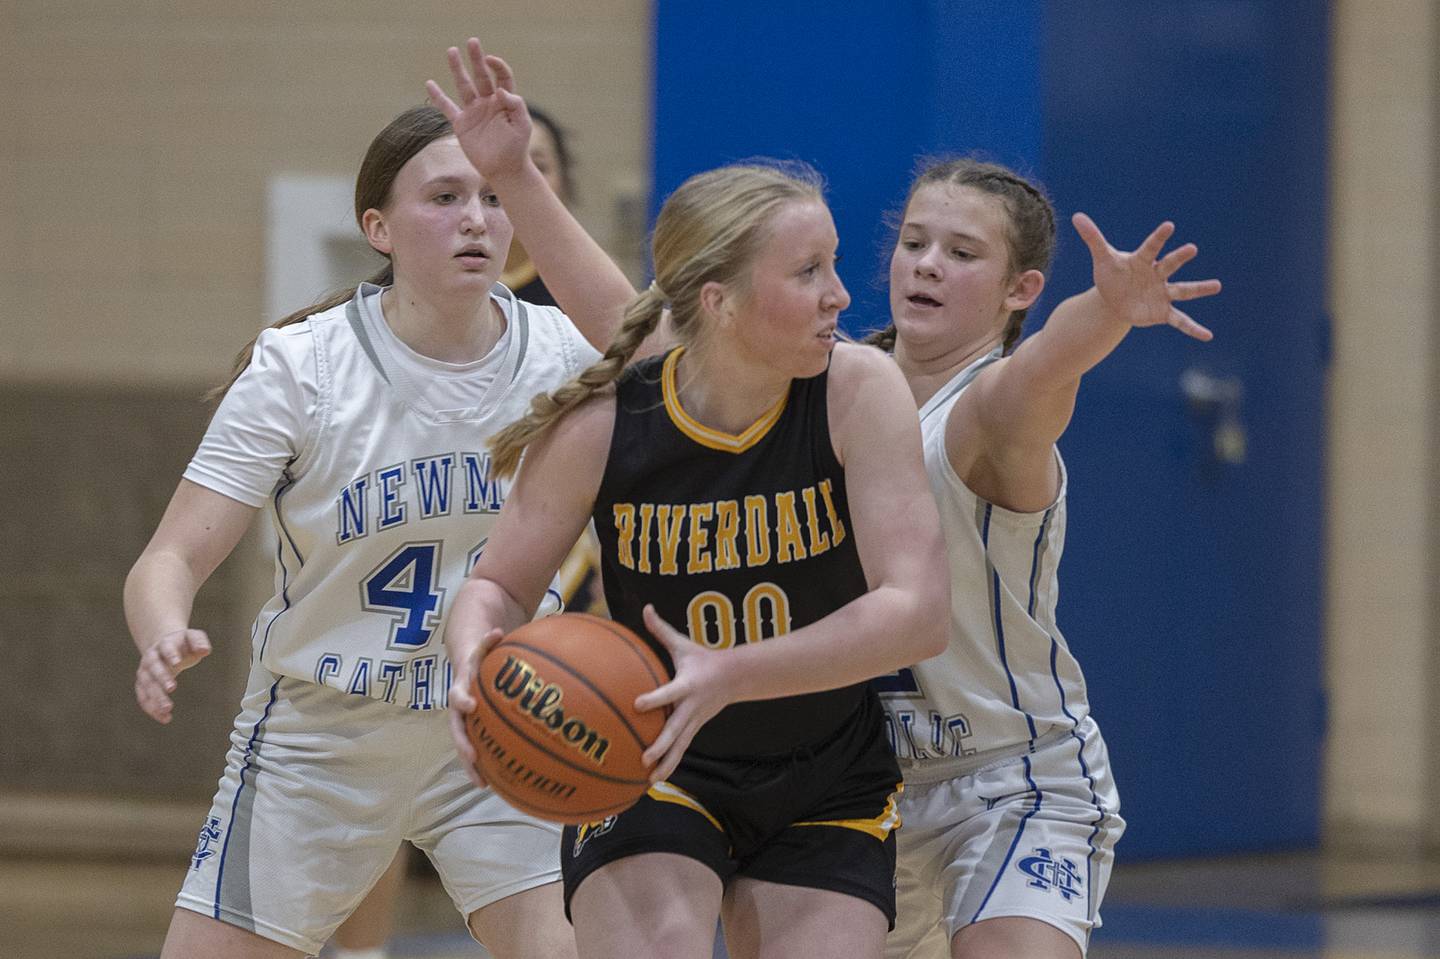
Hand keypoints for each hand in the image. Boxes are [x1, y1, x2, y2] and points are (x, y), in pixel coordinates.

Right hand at [134, 628, 210, 722]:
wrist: (164, 645)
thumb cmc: (182, 643)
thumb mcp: (193, 637)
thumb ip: (199, 641)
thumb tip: (204, 650)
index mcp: (164, 644)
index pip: (166, 648)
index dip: (171, 655)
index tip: (177, 663)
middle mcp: (151, 658)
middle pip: (153, 667)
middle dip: (161, 677)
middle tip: (172, 688)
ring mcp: (144, 672)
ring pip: (146, 685)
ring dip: (155, 697)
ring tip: (167, 709)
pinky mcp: (142, 685)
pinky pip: (144, 698)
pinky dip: (152, 708)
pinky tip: (165, 718)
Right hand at [426, 37, 532, 183]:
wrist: (504, 169)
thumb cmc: (517, 148)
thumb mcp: (522, 126)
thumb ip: (515, 106)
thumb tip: (501, 90)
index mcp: (505, 101)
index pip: (502, 77)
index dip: (497, 66)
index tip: (490, 61)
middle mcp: (488, 102)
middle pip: (481, 75)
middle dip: (477, 58)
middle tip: (472, 41)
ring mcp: (474, 112)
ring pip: (464, 86)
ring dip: (458, 69)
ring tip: (452, 50)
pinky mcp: (462, 124)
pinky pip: (447, 107)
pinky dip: (438, 97)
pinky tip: (430, 84)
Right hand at [448, 626, 505, 787]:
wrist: (466, 659)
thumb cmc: (479, 653)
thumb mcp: (482, 643)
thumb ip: (487, 641)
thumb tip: (498, 631)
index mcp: (461, 686)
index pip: (458, 693)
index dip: (462, 699)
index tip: (470, 706)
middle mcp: (460, 706)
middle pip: (457, 728)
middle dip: (463, 744)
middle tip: (473, 759)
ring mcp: (466, 719)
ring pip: (465, 744)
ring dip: (471, 764)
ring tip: (482, 783)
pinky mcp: (475, 727)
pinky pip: (479, 746)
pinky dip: (485, 763)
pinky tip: (499, 781)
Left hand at [632, 605, 733, 783]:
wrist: (736, 677)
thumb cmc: (703, 658)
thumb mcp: (683, 644)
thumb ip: (661, 629)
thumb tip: (646, 607)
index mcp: (687, 685)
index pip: (669, 693)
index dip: (654, 699)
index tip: (637, 705)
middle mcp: (691, 707)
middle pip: (676, 729)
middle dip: (661, 744)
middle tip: (645, 757)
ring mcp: (695, 721)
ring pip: (680, 747)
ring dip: (666, 764)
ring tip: (649, 780)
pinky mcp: (695, 729)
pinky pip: (681, 750)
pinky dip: (669, 764)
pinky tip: (654, 779)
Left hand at [1072, 213, 1222, 340]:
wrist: (1114, 299)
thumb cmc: (1112, 274)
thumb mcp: (1102, 258)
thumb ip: (1093, 238)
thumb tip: (1076, 216)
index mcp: (1143, 260)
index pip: (1151, 247)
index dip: (1159, 237)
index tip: (1169, 226)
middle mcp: (1157, 275)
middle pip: (1169, 265)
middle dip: (1179, 257)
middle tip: (1191, 248)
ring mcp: (1163, 293)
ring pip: (1183, 290)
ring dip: (1199, 288)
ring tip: (1217, 285)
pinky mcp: (1162, 312)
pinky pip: (1180, 320)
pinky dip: (1192, 328)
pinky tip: (1207, 335)